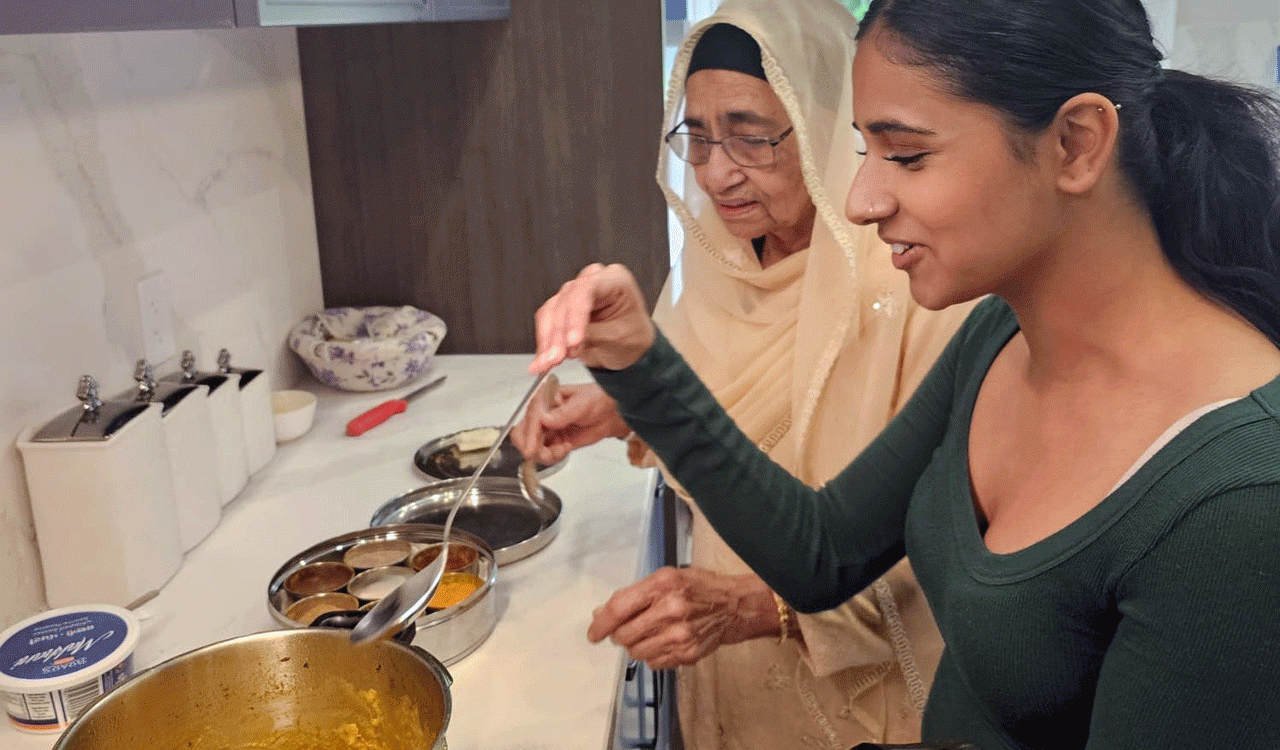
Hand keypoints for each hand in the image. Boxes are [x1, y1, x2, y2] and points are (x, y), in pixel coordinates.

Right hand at [511, 383, 630, 464]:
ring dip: (544, 454)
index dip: (529, 434)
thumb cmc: (598, 400)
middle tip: (544, 454)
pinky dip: (552, 456)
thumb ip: (564, 413)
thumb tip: (545, 419)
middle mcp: (542, 413)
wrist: (610, 413)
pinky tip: (565, 448)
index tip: (531, 448)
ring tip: (563, 449)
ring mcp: (546, 429)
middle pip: (523, 434)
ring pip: (531, 447)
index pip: (531, 417)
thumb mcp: (582, 403)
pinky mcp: (553, 440)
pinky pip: (544, 454)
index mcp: (545, 398)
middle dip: (531, 447)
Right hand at [530, 264, 654, 373]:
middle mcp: (592, 281)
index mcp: (614, 279)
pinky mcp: (562, 308)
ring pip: (551, 312)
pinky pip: (546, 322)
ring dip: (547, 340)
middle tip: (557, 358)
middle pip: (565, 302)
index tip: (571, 342)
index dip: (575, 317)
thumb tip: (567, 341)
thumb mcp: (619, 337)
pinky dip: (543, 343)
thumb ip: (594, 335)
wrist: (631, 347)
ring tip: (548, 363)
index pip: (587, 291)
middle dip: (559, 334)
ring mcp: (575, 293)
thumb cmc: (634, 336)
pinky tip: (543, 359)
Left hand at [587, 566, 780, 669]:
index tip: (593, 633)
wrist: (734, 606)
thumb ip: (633, 594)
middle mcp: (671, 610)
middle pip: (624, 634)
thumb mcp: (666, 578)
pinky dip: (652, 655)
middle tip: (627, 629)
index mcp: (663, 585)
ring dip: (636, 646)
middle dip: (619, 635)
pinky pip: (654, 663)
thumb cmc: (698, 588)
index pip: (620, 607)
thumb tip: (600, 614)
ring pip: (636, 652)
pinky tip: (664, 641)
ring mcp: (680, 635)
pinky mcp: (687, 654)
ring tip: (650, 633)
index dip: (601, 623)